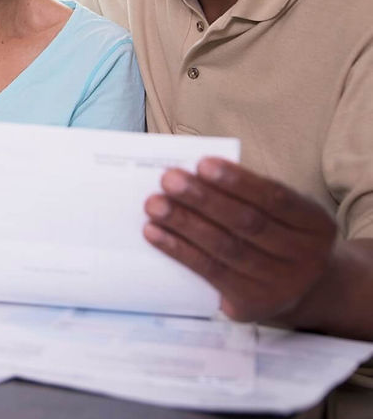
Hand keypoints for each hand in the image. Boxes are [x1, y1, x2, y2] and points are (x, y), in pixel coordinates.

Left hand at [143, 157, 336, 323]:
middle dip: (204, 199)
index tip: (202, 164)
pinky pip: (210, 272)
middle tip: (169, 179)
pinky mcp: (251, 305)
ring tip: (154, 204)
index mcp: (315, 224)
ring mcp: (279, 286)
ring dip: (185, 224)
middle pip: (247, 223)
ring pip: (226, 248)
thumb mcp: (281, 214)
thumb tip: (192, 173)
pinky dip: (179, 250)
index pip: (275, 198)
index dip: (238, 181)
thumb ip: (247, 195)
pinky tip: (155, 233)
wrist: (303, 292)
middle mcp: (305, 258)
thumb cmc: (278, 236)